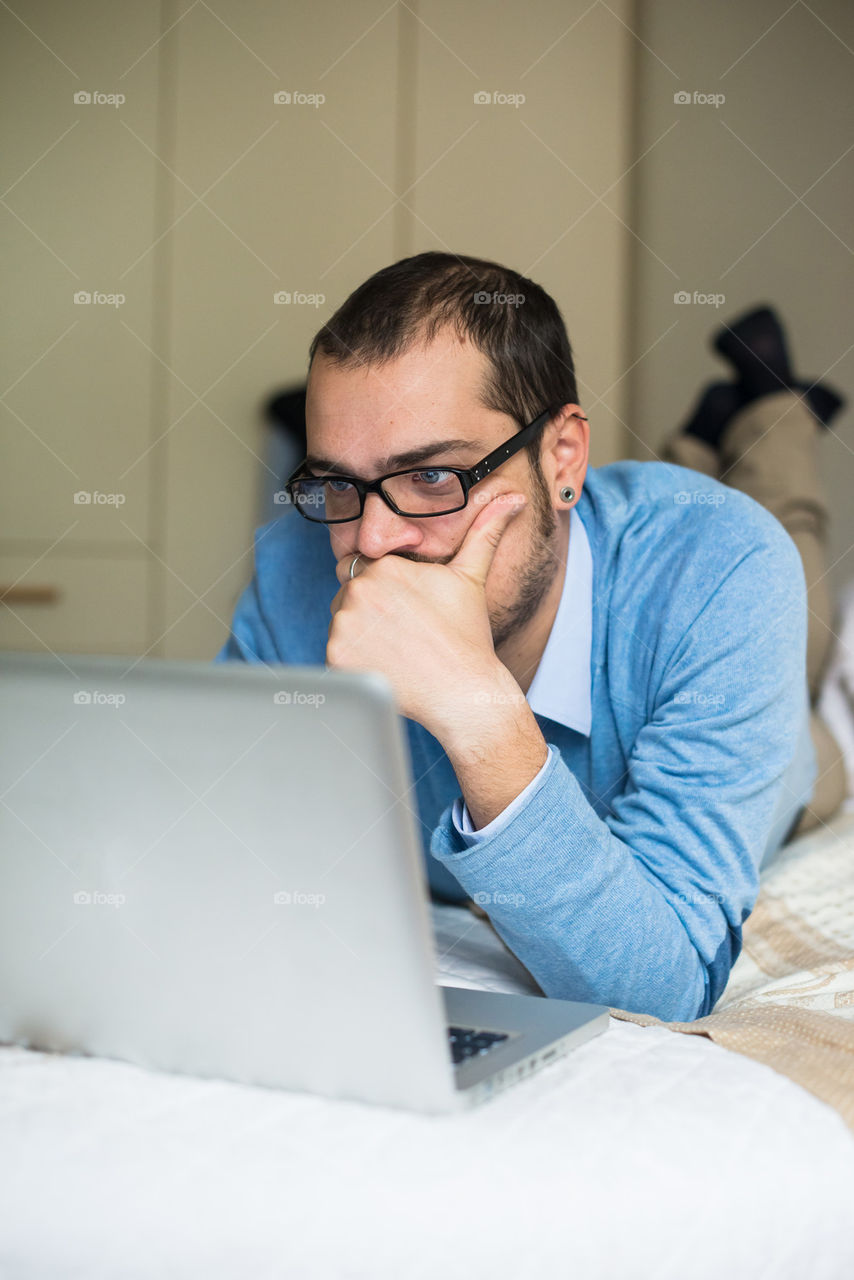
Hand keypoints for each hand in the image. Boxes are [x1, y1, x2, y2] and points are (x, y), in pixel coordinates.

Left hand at [327, 494, 526, 743]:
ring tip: (397, 648)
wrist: (463, 692)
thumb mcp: (471, 577)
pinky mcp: (336, 657)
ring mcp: (345, 625)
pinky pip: (336, 651)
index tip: (405, 610)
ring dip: (360, 633)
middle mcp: (360, 590)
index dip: (384, 588)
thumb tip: (513, 498)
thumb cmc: (467, 636)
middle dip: (369, 609)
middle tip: (404, 632)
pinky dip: (354, 660)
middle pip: (349, 594)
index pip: (364, 567)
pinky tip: (386, 665)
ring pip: (341, 621)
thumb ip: (485, 532)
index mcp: (385, 565)